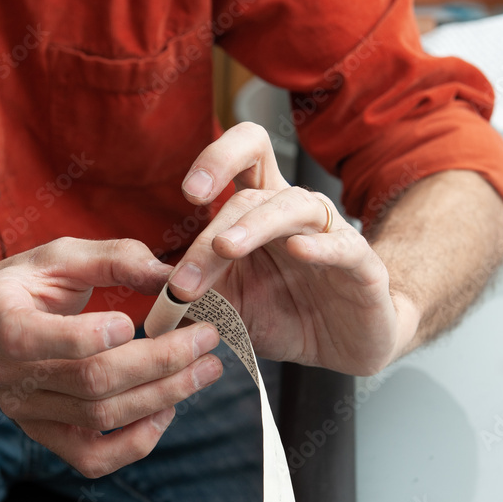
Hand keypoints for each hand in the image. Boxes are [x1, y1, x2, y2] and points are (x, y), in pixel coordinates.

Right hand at [0, 237, 222, 477]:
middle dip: (158, 362)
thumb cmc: (26, 285)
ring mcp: (25, 411)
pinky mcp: (45, 435)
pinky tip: (167, 411)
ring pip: (99, 417)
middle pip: (88, 380)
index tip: (132, 322)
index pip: (30, 338)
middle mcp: (5, 373)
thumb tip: (172, 277)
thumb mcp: (60, 255)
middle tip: (207, 339)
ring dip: (162, 395)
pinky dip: (136, 443)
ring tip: (205, 370)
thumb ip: (114, 258)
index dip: (83, 336)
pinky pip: (92, 458)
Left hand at [166, 122, 400, 374]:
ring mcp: (331, 234)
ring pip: (294, 206)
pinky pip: (343, 245)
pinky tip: (299, 252)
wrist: (347, 346)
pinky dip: (320, 246)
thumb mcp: (230, 306)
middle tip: (184, 277)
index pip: (245, 155)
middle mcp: (294, 213)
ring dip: (254, 227)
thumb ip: (192, 291)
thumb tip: (141, 282)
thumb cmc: (289, 315)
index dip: (217, 159)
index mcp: (261, 211)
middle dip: (213, 232)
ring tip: (226, 249)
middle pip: (254, 191)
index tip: (189, 194)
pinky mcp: (362, 266)